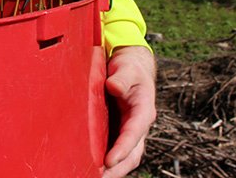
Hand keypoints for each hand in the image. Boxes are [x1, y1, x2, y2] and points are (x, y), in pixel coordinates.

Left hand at [103, 45, 156, 177]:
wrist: (131, 69)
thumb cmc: (129, 68)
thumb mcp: (127, 68)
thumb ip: (122, 78)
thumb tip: (114, 86)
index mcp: (143, 110)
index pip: (134, 133)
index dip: (122, 148)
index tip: (109, 161)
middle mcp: (138, 126)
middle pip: (132, 154)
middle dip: (117, 169)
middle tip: (99, 177)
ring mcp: (129, 132)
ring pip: (125, 157)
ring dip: (112, 170)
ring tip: (93, 177)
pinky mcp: (119, 133)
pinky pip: (114, 151)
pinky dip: (107, 163)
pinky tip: (91, 168)